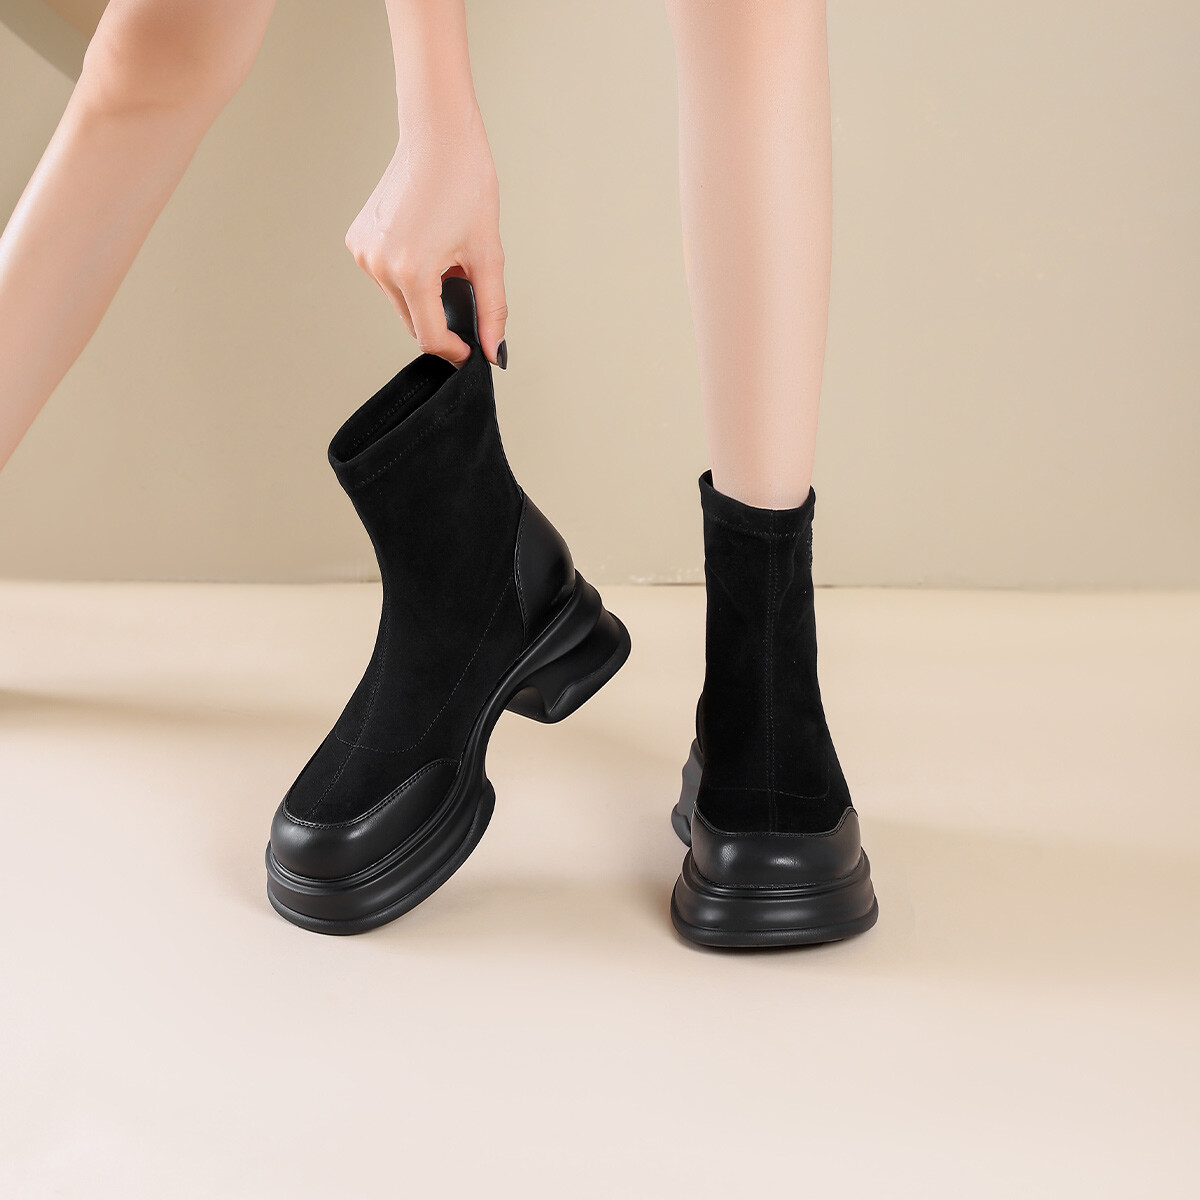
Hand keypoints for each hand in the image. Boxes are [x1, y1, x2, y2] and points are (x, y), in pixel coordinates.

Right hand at [346, 107, 505, 366]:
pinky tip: (424, 245)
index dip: (454, 350)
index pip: (430, 337)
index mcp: (411, 271)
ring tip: (445, 257)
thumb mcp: (488, 255)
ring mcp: (364, 252)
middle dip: (442, 317)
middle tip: (463, 284)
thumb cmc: (466, 185)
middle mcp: (378, 264)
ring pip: (400, 302)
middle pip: (414, 322)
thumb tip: (494, 350)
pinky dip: (407, 276)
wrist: (438, 138)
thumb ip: (492, 309)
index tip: (470, 350)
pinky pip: (387, 278)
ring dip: (425, 296)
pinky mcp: (358, 241)